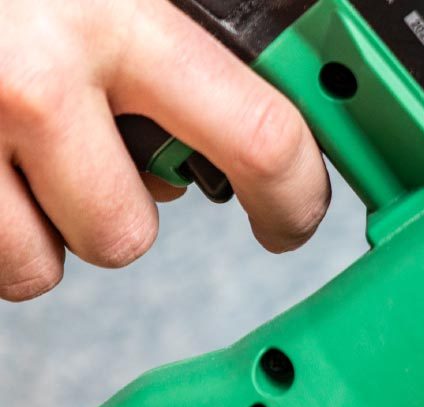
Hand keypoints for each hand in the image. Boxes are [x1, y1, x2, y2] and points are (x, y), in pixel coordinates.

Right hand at [0, 0, 329, 299]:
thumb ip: (171, 31)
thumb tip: (242, 87)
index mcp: (112, 13)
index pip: (258, 137)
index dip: (293, 197)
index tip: (292, 217)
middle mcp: (40, 78)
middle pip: (133, 233)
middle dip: (127, 213)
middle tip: (106, 164)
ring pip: (52, 261)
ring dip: (48, 221)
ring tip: (20, 146)